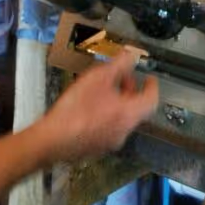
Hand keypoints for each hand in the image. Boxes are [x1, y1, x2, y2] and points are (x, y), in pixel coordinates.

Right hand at [34, 53, 158, 166]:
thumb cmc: (76, 107)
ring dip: (119, 102)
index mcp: (129, 114)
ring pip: (122, 119)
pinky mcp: (96, 149)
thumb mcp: (98, 77)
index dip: (152, 87)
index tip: (149, 78)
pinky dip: (108, 114)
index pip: (151, 100)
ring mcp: (110, 143)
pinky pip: (109, 128)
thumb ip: (119, 65)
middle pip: (136, 109)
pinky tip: (91, 107)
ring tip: (104, 90)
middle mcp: (124, 131)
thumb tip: (132, 56)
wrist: (51, 140)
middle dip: (131, 91)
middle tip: (122, 79)